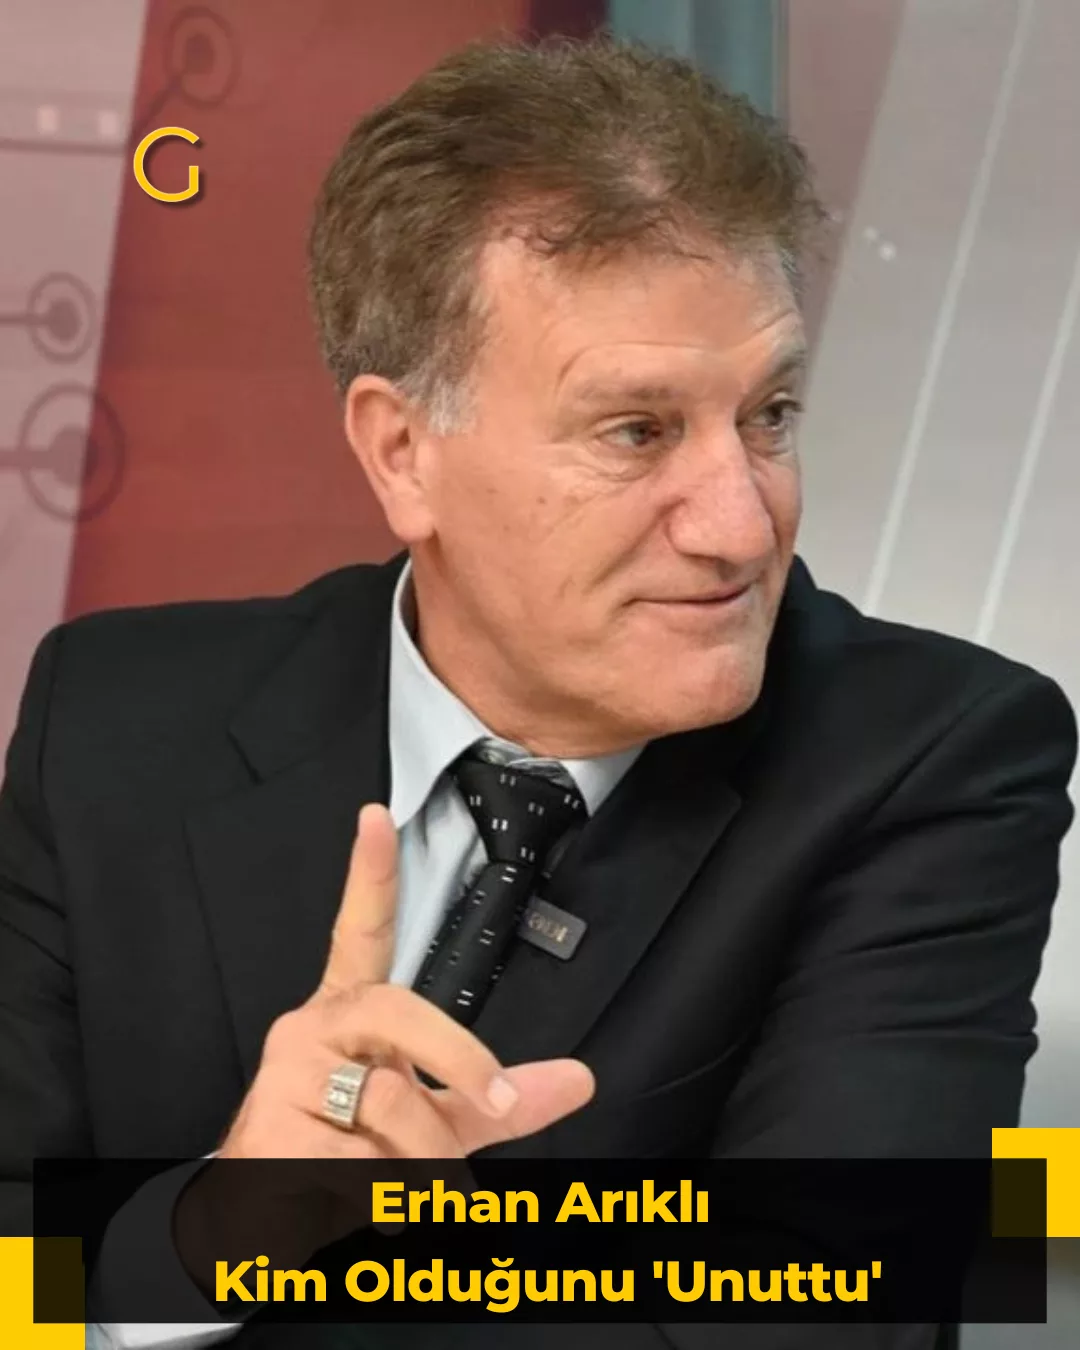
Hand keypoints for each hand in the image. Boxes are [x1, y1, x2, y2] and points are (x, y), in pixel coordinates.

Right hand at [173, 805, 593, 1289]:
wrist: (261, 1226)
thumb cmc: (350, 1161)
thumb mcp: (438, 1126)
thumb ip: (502, 1099)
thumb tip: (583, 1078)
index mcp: (351, 1015)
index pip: (360, 932)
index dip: (369, 873)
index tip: (375, 813)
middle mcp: (313, 1027)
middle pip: (402, 1011)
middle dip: (461, 1060)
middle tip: (493, 1106)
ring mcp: (287, 1073)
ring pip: (394, 1102)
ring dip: (422, 1167)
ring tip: (404, 1196)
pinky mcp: (271, 1127)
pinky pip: (363, 1162)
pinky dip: (380, 1201)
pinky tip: (350, 1207)